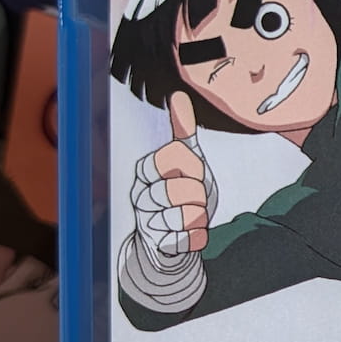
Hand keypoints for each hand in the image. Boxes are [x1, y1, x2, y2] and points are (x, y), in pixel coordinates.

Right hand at [132, 92, 214, 259]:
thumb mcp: (186, 162)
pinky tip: (193, 233)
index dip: (193, 167)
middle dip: (199, 195)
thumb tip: (179, 96)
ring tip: (194, 215)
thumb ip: (183, 132)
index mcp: (145, 171)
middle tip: (196, 199)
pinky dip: (199, 236)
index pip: (173, 159)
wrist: (172, 239)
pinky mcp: (159, 246)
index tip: (195, 173)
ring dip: (199, 216)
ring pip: (186, 215)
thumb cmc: (180, 194)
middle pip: (181, 189)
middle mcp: (140, 195)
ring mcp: (147, 221)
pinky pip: (190, 238)